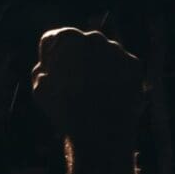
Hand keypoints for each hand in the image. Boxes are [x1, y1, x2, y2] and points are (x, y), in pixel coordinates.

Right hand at [31, 27, 142, 144]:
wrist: (102, 134)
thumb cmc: (66, 111)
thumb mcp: (40, 90)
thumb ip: (41, 70)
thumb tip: (49, 67)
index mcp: (68, 39)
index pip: (55, 39)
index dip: (50, 56)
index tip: (52, 73)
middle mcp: (95, 38)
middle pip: (81, 43)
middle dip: (76, 58)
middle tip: (73, 83)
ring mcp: (117, 50)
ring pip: (103, 53)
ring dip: (97, 66)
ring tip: (93, 92)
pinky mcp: (134, 65)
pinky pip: (121, 65)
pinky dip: (115, 77)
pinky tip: (109, 94)